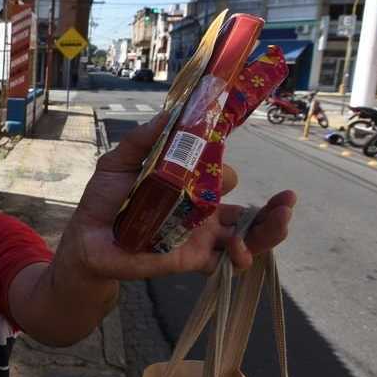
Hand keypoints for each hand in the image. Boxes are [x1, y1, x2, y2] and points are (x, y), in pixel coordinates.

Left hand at [60, 112, 296, 280]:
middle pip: (248, 212)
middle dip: (273, 208)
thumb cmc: (104, 199)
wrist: (87, 239)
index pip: (224, 176)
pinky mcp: (188, 259)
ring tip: (283, 220)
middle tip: (289, 198)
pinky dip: (237, 258)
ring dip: (270, 231)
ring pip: (245, 236)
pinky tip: (241, 251)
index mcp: (191, 187)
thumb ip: (142, 140)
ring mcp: (198, 237)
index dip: (229, 168)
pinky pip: (221, 263)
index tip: (234, 158)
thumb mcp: (119, 162)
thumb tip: (169, 114)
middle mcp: (201, 213)